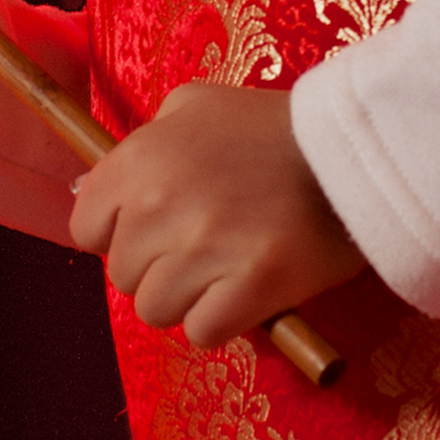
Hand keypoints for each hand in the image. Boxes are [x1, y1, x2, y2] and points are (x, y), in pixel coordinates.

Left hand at [66, 78, 361, 346]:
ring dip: (188, 300)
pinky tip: (246, 294)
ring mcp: (204, 248)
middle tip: (203, 248)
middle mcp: (159, 205)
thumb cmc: (270, 128)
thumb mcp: (192, 106)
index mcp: (140, 159)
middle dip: (158, 269)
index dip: (118, 236)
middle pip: (123, 277)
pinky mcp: (251, 286)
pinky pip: (203, 332)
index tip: (153, 231)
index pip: (85, 229)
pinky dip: (223, 322)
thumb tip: (94, 190)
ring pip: (157, 310)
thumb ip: (142, 144)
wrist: (353, 151)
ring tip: (225, 271)